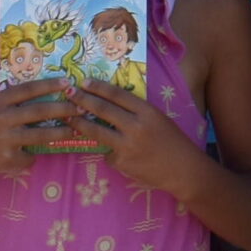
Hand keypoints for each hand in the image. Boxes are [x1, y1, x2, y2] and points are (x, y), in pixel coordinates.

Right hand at [0, 78, 82, 184]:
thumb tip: (47, 94)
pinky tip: (33, 155)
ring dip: (61, 133)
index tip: (68, 81)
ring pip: (41, 135)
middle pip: (39, 111)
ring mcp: (4, 139)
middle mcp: (1, 118)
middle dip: (64, 109)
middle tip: (82, 107)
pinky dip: (34, 156)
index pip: (28, 89)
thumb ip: (12, 102)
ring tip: (75, 130)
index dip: (49, 84)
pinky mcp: (5, 159)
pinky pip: (29, 156)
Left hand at [68, 79, 204, 193]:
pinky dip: (107, 151)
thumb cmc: (172, 141)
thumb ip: (137, 112)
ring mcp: (127, 145)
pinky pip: (107, 153)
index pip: (118, 94)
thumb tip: (110, 104)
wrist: (182, 169)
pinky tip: (113, 153)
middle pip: (103, 109)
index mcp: (148, 112)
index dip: (99, 87)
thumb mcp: (158, 119)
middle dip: (83, 100)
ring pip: (97, 131)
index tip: (84, 81)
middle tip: (69, 93)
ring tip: (68, 117)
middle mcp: (136, 126)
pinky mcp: (121, 162)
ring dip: (80, 123)